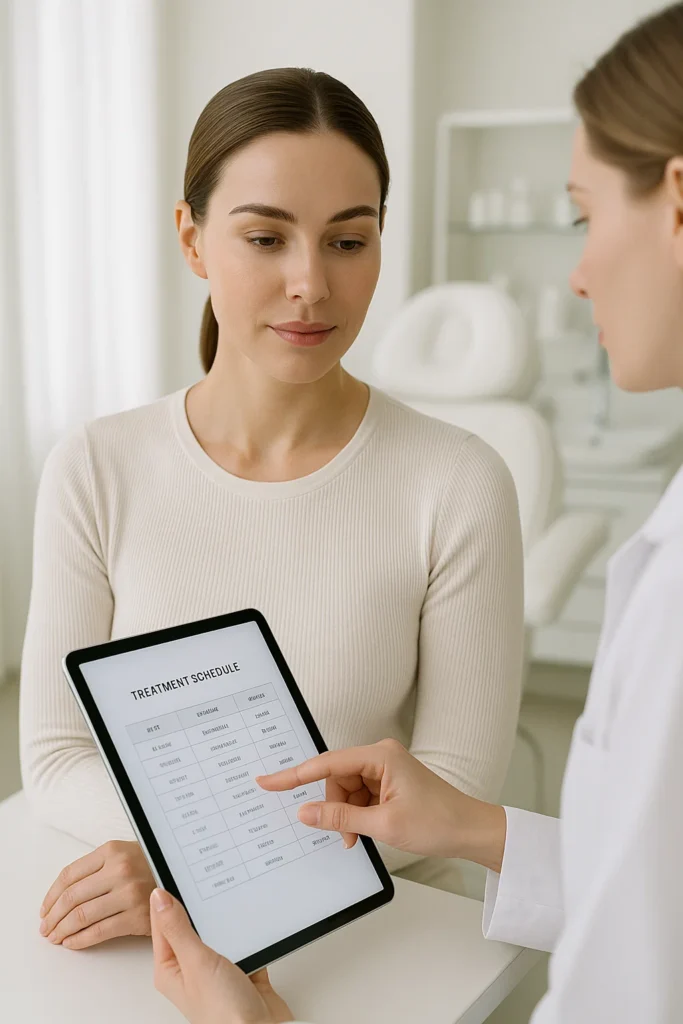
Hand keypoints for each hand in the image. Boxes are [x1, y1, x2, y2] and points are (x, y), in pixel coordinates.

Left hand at [39, 840, 155, 948]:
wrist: (185, 876)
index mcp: (112, 851)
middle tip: (45, 928)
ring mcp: (129, 893)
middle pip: (72, 897)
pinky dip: (80, 940)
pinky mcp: (137, 916)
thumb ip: (99, 866)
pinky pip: (99, 931)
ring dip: (62, 930)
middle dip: (53, 917)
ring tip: (55, 937)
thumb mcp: (126, 853)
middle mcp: (119, 870)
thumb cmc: (152, 867)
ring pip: (82, 916)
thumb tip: (64, 892)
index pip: (69, 875)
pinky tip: (72, 943)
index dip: (51, 896)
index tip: (45, 909)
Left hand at [150, 888, 292, 1023]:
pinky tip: (251, 918)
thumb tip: (159, 897)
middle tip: (204, 875)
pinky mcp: (242, 970)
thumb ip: (178, 928)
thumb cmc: (222, 1012)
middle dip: (199, 902)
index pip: (163, 923)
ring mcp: (217, 970)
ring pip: (219, 931)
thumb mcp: (196, 961)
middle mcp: (191, 968)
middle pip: (191, 925)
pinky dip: (248, 930)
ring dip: (226, 917)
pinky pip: (243, 941)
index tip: (173, 868)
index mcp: (171, 967)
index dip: (166, 896)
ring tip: (229, 893)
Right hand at [258, 738, 506, 871]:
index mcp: (379, 756)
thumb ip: (340, 817)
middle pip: (336, 779)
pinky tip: (366, 830)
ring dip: (348, 815)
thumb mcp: (383, 824)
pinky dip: (358, 815)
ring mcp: (386, 769)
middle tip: (345, 836)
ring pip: (347, 790)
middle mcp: (381, 756)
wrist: (471, 831)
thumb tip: (306, 812)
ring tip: (361, 837)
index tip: (267, 781)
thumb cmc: (437, 822)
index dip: (294, 775)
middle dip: (334, 807)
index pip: (326, 763)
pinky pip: (360, 796)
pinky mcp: (390, 782)